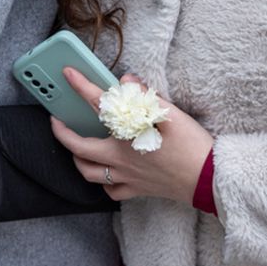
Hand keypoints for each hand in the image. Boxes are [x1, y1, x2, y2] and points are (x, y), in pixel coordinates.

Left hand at [50, 67, 213, 204]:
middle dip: (62, 132)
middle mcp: (121, 159)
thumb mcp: (172, 116)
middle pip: (79, 147)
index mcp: (127, 137)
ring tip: (74, 147)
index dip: (81, 86)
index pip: (98, 105)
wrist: (211, 181)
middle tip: (56, 119)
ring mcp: (127, 177)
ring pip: (89, 173)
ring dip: (76, 159)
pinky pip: (111, 191)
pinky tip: (105, 174)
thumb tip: (127, 82)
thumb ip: (145, 97)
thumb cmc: (194, 147)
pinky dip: (103, 184)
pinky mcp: (138, 190)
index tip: (68, 74)